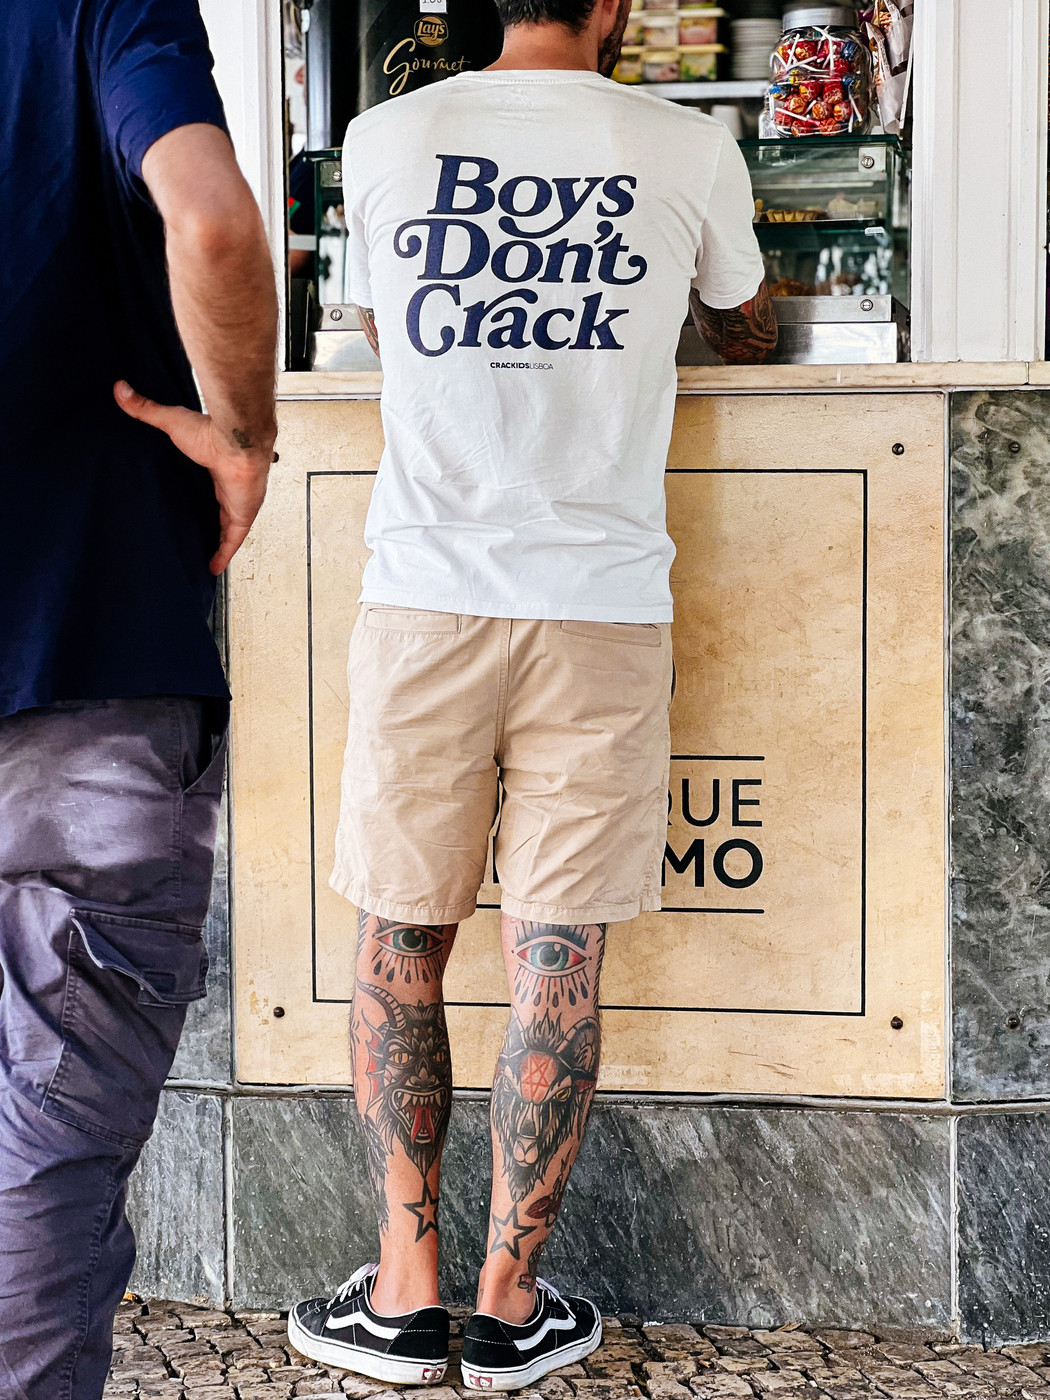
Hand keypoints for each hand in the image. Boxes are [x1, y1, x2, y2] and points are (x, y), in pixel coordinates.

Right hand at [115, 380, 274, 574]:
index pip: (210, 485)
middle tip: (195, 533)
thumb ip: (147, 409)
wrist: (237, 441)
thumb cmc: (211, 431)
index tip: (193, 501)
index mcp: (217, 467)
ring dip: (217, 541)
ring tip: (202, 556)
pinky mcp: (242, 516)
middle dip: (211, 520)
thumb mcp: (173, 422)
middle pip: (220, 509)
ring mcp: (238, 503)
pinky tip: (212, 568)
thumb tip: (120, 389)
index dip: (204, 494)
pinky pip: (232, 541)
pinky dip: (223, 554)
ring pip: (227, 528)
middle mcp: (231, 488)